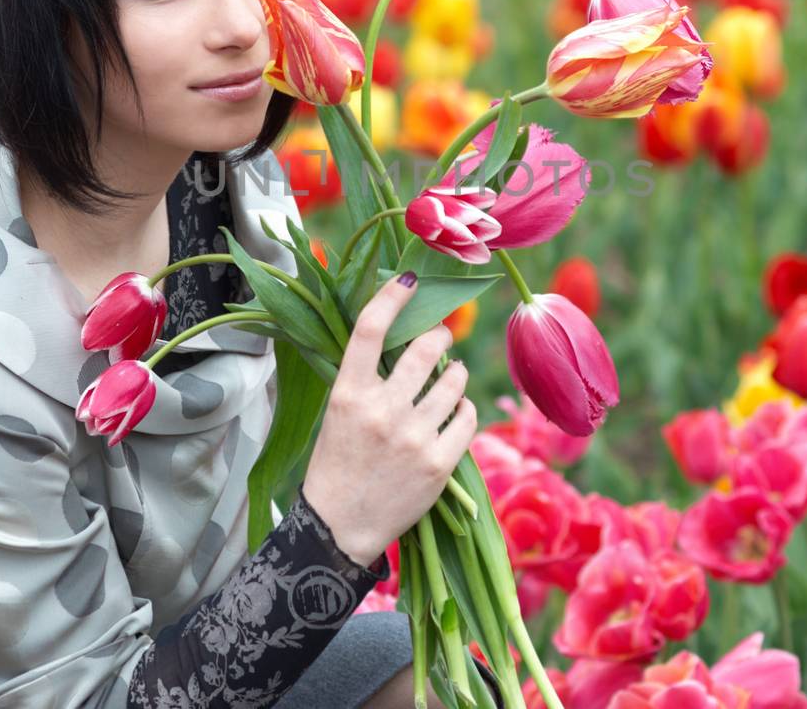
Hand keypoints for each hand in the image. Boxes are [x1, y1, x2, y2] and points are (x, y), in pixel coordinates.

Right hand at [301, 272, 476, 567]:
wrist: (339, 526)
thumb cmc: (338, 464)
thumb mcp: (340, 413)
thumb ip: (368, 379)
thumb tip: (406, 337)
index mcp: (348, 394)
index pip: (370, 329)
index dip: (392, 296)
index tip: (409, 280)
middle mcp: (381, 411)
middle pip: (424, 349)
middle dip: (439, 335)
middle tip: (441, 336)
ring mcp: (412, 438)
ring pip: (453, 381)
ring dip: (455, 372)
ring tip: (451, 375)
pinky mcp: (438, 463)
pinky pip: (467, 416)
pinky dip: (465, 408)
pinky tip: (456, 411)